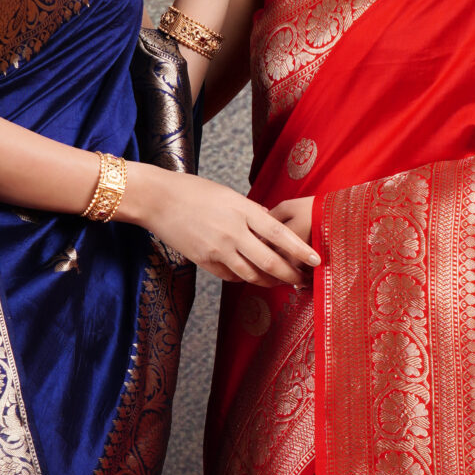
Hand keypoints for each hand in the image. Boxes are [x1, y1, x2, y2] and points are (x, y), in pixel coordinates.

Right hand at [130, 166, 320, 286]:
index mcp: (242, 210)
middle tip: (304, 280)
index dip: (300, 249)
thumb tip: (271, 223)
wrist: (157, 200)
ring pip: (252, 275)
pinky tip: (251, 275)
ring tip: (282, 282)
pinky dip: (245, 278)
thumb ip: (252, 211)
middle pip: (270, 262)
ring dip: (270, 281)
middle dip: (291, 274)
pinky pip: (232, 277)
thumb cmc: (194, 191)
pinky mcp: (205, 262)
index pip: (279, 233)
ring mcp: (218, 249)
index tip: (316, 259)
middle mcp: (233, 232)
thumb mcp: (229, 195)